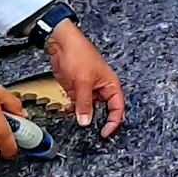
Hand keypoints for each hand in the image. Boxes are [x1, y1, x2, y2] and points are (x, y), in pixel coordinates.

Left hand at [46, 21, 126, 138]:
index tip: (105, 133)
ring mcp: (88, 90)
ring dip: (83, 116)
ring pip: (90, 109)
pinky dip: (74, 111)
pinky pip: (78, 105)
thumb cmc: (78, 53)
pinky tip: (68, 112)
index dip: (113, 122)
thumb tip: (86, 121)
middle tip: (91, 132)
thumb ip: (85, 103)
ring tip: (77, 121)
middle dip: (98, 121)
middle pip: (104, 111)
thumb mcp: (83, 81)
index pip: (117, 108)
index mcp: (111, 84)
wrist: (60, 43)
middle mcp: (102, 88)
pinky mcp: (76, 90)